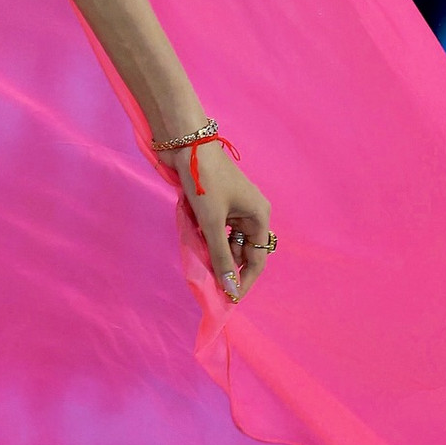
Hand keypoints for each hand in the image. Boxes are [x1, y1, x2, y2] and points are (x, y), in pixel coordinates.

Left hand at [157, 138, 272, 301]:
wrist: (186, 144)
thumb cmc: (204, 181)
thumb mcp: (213, 222)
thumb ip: (221, 256)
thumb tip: (230, 289)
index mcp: (259, 216)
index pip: (256, 259)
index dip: (244, 281)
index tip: (229, 299)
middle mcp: (251, 213)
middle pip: (242, 251)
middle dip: (227, 266)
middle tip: (209, 285)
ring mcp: (234, 207)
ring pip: (227, 240)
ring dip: (214, 251)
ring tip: (199, 263)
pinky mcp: (217, 202)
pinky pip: (216, 228)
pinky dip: (206, 237)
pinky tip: (195, 242)